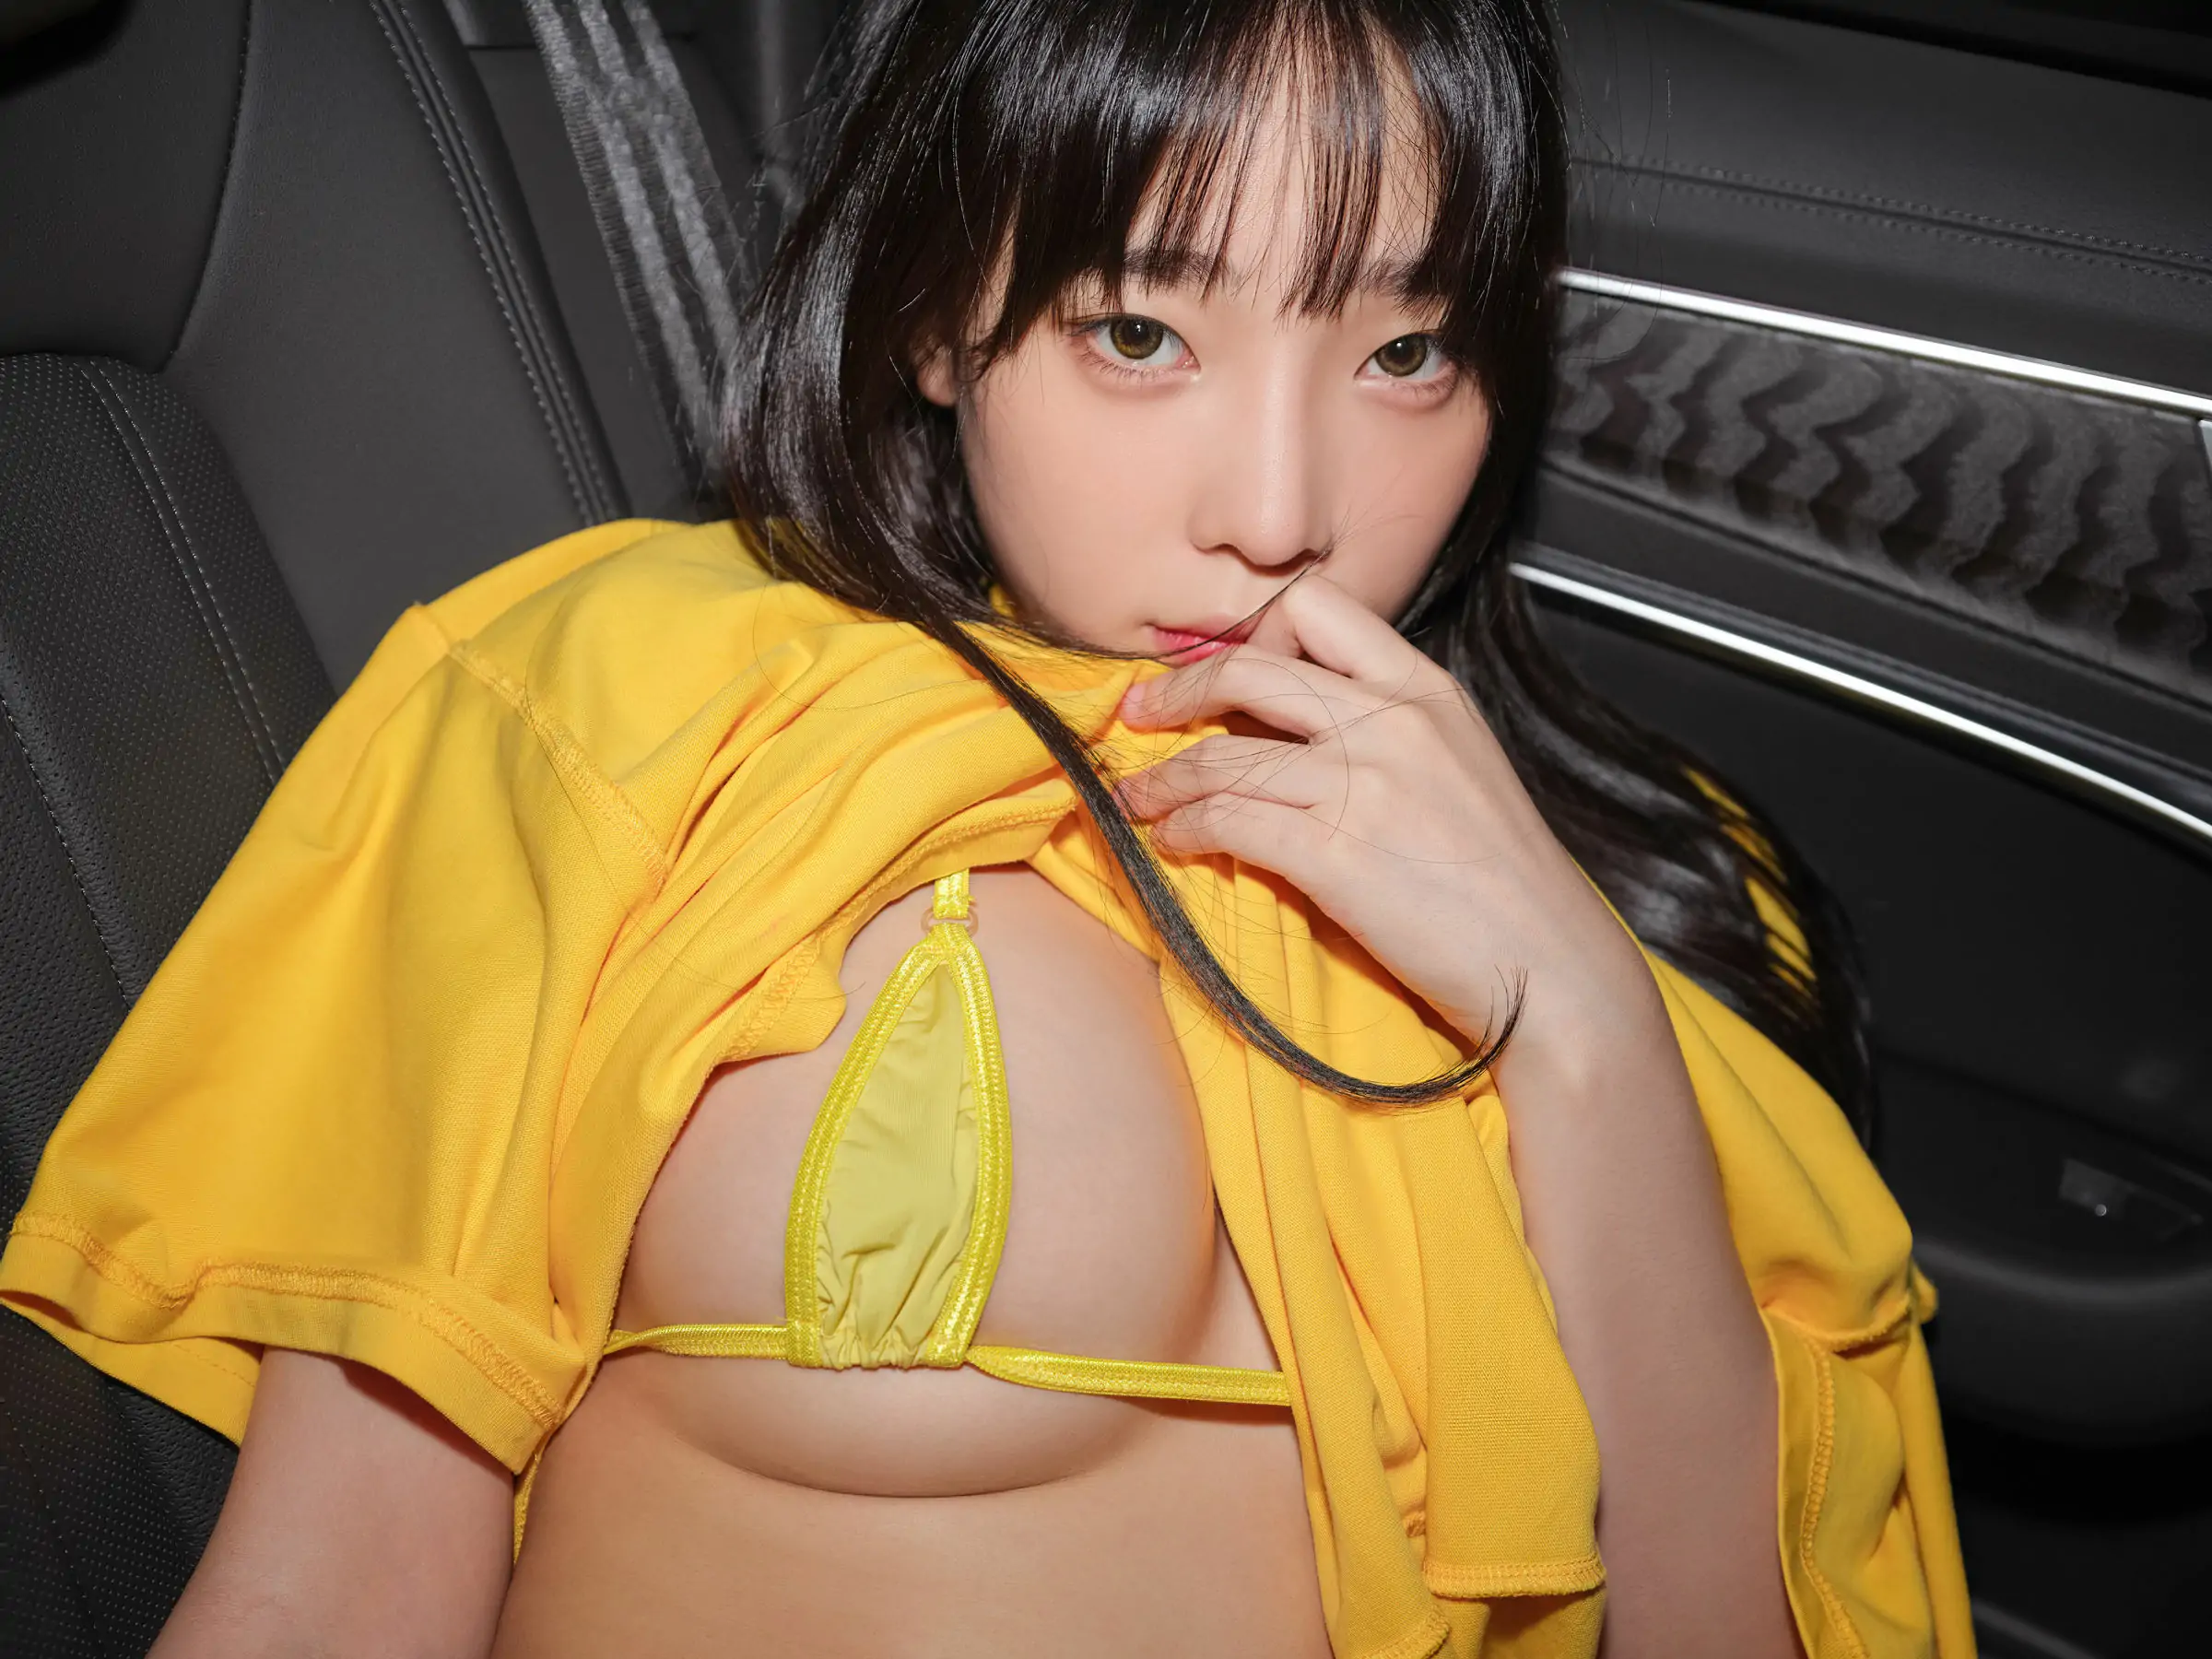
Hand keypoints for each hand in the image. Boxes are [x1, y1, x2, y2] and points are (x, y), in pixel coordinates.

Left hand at [1115, 573, 1652, 1066]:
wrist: (1549, 965)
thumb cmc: (1502, 881)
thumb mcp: (1460, 765)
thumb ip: (1390, 728)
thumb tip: (1298, 727)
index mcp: (1425, 689)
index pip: (1316, 609)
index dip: (1252, 633)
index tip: (1219, 669)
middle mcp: (1392, 721)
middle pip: (1250, 669)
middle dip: (1177, 690)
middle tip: (1139, 713)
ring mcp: (1364, 785)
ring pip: (1221, 756)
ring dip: (1163, 779)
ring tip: (1138, 799)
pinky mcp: (1336, 855)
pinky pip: (1227, 822)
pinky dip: (1183, 830)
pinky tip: (1172, 843)